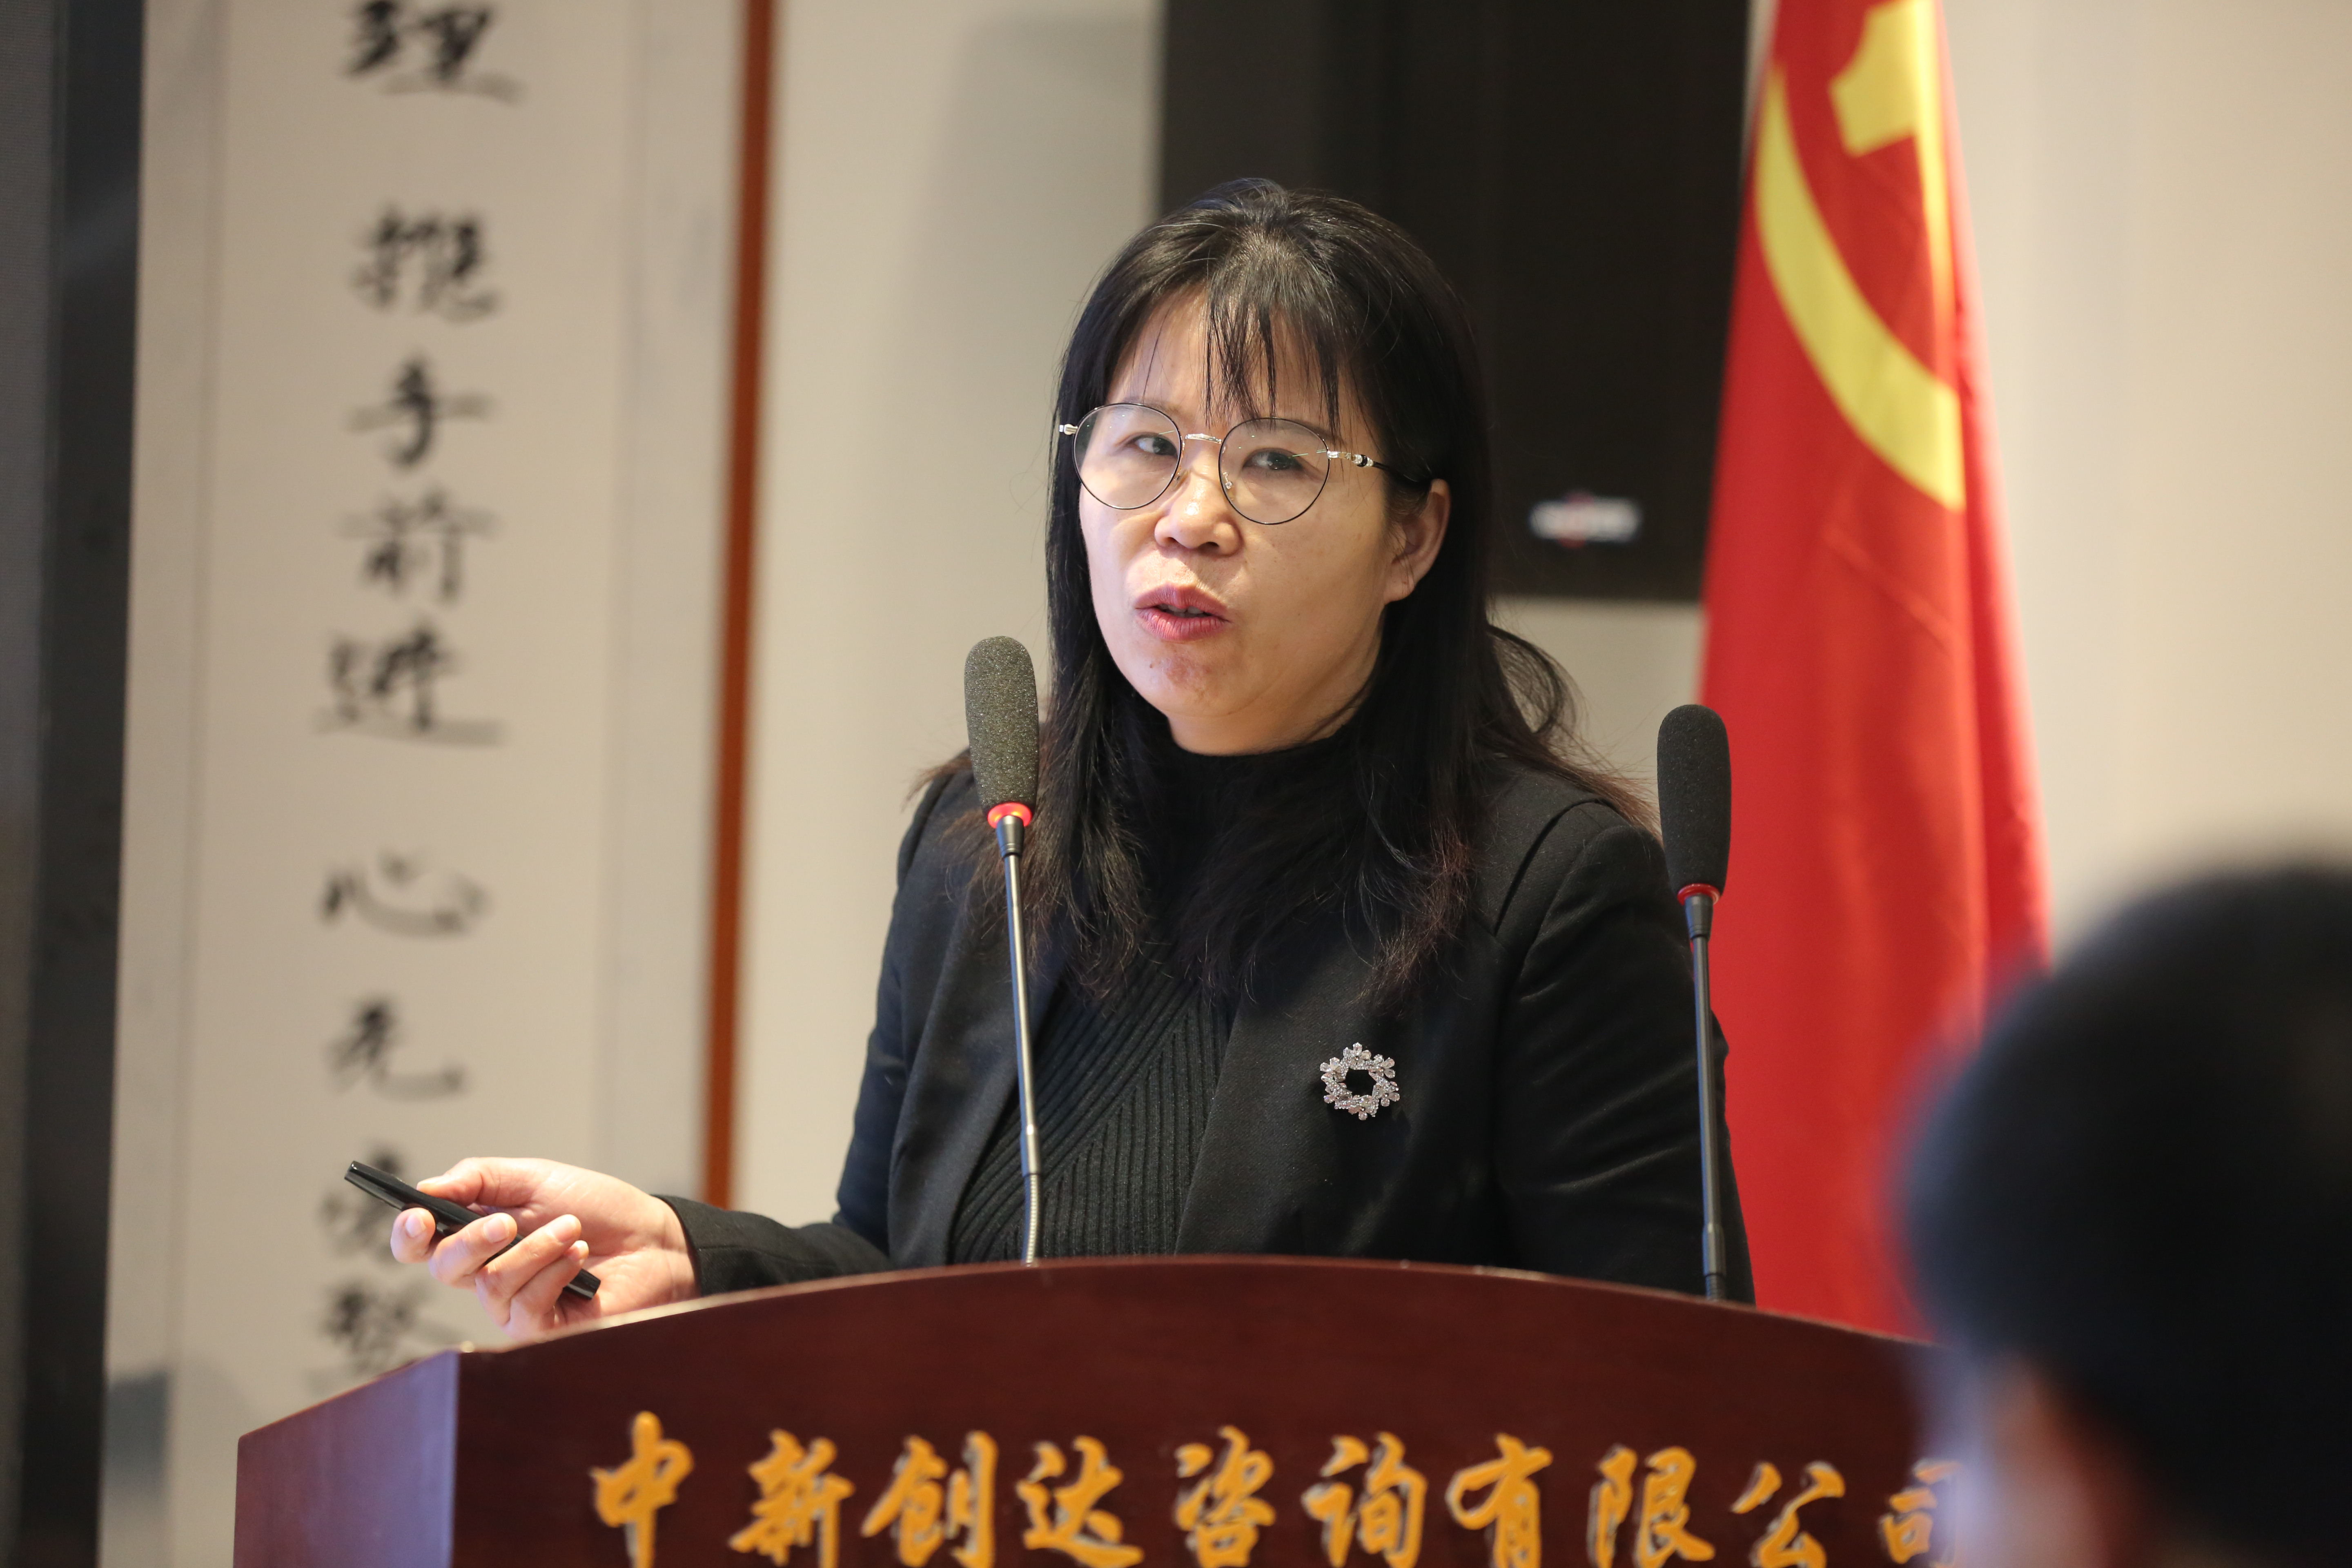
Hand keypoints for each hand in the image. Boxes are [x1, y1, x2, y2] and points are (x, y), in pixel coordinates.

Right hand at [387, 1157, 697, 1339]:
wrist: (651, 1237)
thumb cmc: (595, 1207)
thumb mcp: (536, 1178)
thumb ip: (479, 1178)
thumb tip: (425, 1188)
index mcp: (475, 1234)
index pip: (419, 1244)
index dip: (408, 1233)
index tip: (420, 1215)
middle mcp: (483, 1273)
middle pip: (443, 1267)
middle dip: (473, 1240)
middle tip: (509, 1221)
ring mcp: (510, 1304)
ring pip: (490, 1284)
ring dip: (535, 1249)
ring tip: (572, 1229)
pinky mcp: (540, 1327)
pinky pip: (525, 1305)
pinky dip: (555, 1271)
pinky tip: (579, 1256)